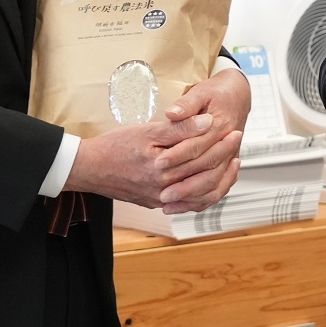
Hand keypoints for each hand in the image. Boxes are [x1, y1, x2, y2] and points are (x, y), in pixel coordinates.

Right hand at [67, 113, 242, 212]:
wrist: (88, 169)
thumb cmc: (114, 147)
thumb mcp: (147, 131)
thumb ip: (179, 129)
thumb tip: (208, 122)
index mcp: (164, 170)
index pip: (203, 157)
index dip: (222, 143)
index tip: (234, 131)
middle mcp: (165, 190)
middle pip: (205, 175)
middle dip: (225, 157)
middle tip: (237, 142)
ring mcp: (161, 200)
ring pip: (201, 194)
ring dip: (220, 178)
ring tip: (231, 162)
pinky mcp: (157, 203)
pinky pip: (188, 203)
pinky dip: (204, 193)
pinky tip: (213, 181)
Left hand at [156, 66, 252, 206]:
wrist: (237, 96)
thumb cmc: (218, 94)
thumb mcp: (201, 93)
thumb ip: (187, 105)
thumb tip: (172, 113)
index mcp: (222, 126)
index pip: (198, 146)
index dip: (177, 155)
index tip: (158, 163)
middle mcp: (229, 146)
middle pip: (206, 170)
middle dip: (184, 184)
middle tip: (162, 193)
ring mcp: (229, 158)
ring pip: (214, 185)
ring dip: (191, 197)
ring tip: (168, 204)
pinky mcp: (226, 166)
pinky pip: (217, 189)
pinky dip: (200, 200)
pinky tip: (181, 206)